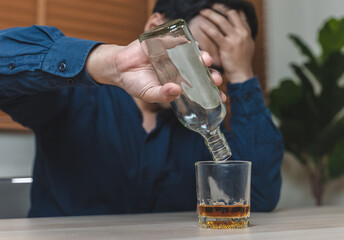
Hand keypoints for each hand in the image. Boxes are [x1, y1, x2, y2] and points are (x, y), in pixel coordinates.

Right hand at [86, 40, 225, 102]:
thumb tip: (176, 91)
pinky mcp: (167, 43)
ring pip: (194, 56)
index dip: (212, 93)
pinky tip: (193, 45)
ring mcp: (175, 56)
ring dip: (203, 57)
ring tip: (205, 60)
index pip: (200, 89)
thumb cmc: (136, 83)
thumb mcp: (149, 93)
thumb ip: (162, 94)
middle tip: (216, 80)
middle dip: (211, 76)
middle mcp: (181, 69)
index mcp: (180, 83)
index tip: (222, 98)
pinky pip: (181, 41)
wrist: (120, 67)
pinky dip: (188, 42)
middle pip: (202, 72)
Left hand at [190, 4, 254, 82]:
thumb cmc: (242, 63)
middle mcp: (242, 33)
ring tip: (202, 11)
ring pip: (222, 21)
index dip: (229, 9)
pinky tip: (201, 24)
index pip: (239, 15)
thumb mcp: (247, 46)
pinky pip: (215, 34)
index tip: (220, 6)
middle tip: (210, 6)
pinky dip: (207, 28)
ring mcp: (235, 39)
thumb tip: (239, 27)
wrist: (242, 75)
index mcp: (247, 32)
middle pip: (230, 14)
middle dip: (219, 8)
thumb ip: (243, 36)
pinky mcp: (227, 46)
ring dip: (211, 14)